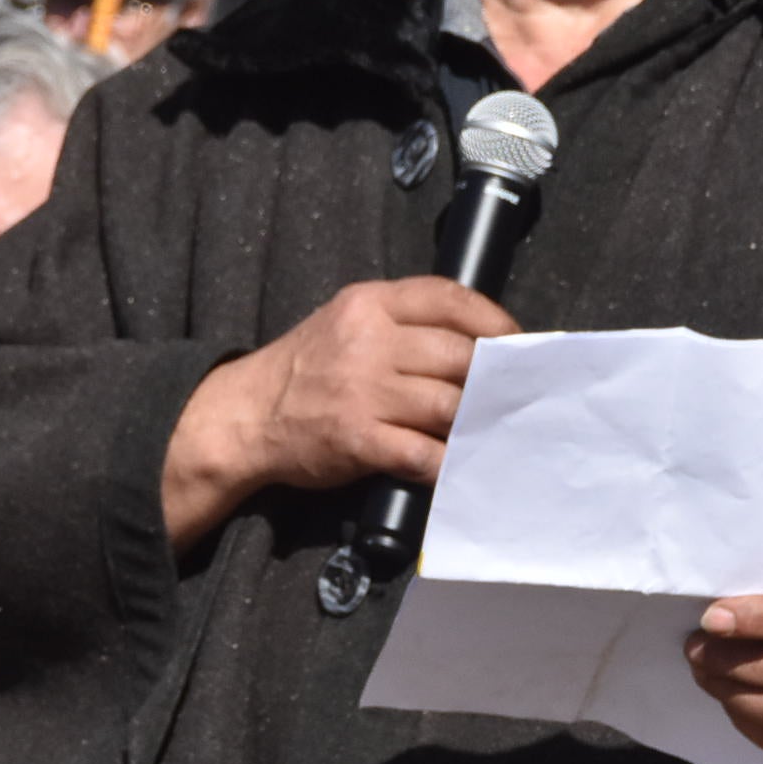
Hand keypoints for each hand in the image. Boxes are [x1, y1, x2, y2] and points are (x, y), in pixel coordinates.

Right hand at [161, 277, 519, 544]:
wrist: (247, 415)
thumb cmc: (307, 369)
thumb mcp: (346, 322)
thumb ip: (402, 323)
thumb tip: (476, 341)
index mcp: (368, 303)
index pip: (448, 298)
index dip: (492, 321)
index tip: (515, 342)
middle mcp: (368, 341)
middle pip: (458, 355)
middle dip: (489, 379)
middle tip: (506, 396)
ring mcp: (363, 391)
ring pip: (448, 404)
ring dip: (473, 422)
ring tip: (484, 430)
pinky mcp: (358, 438)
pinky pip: (423, 452)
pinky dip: (446, 462)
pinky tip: (454, 465)